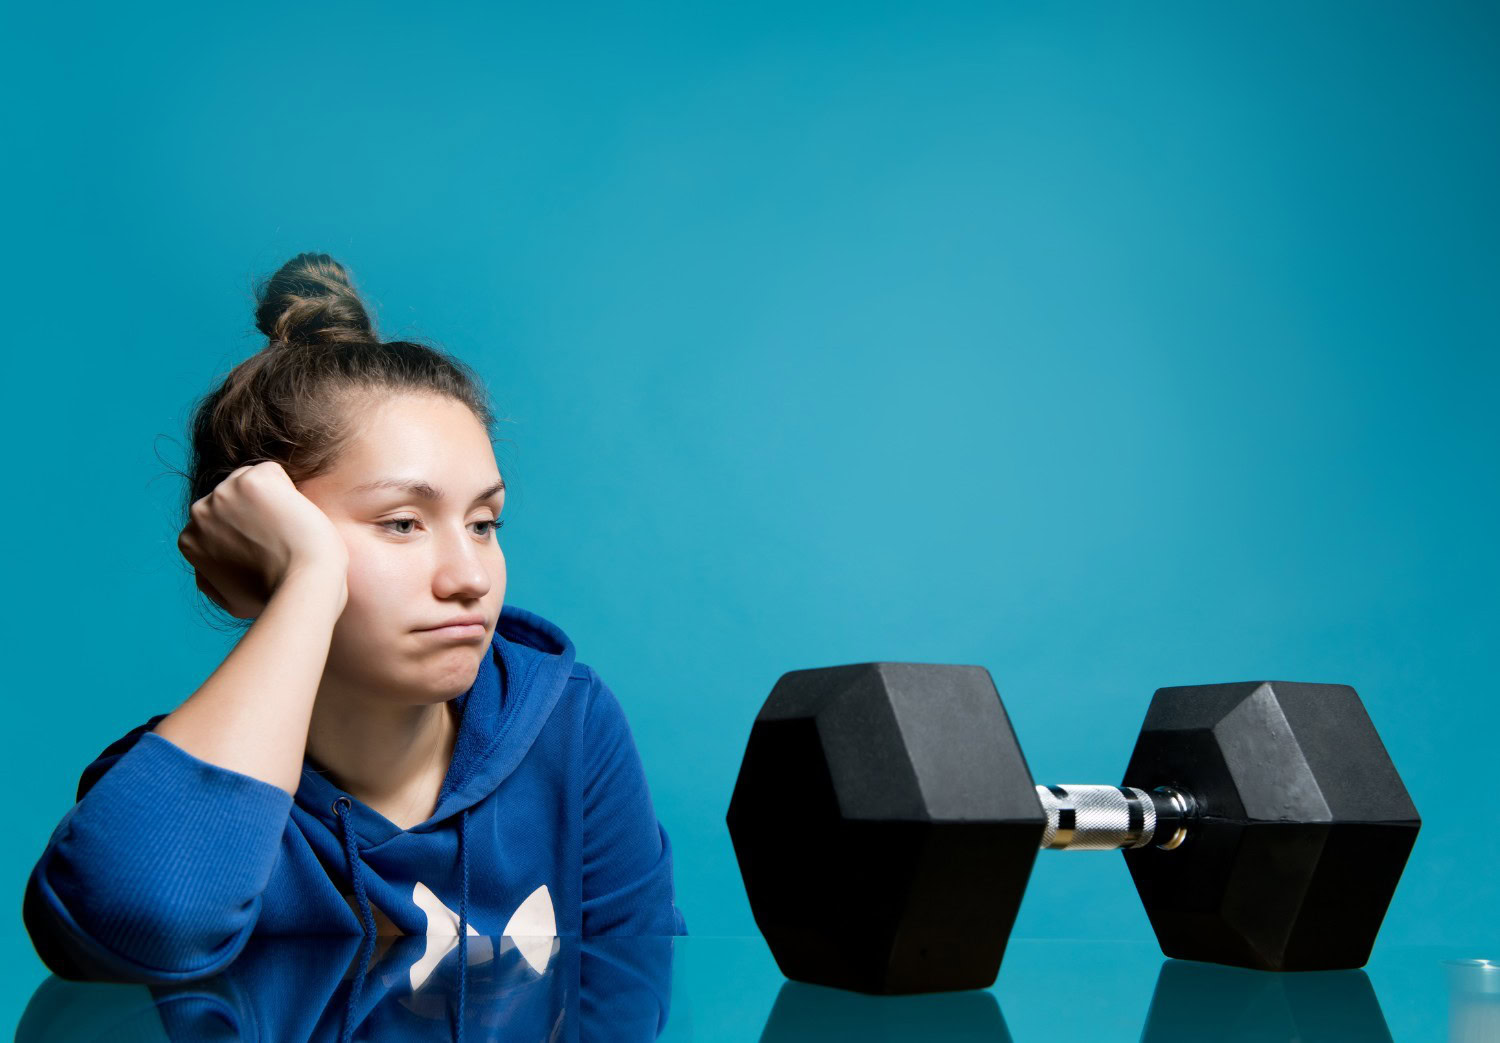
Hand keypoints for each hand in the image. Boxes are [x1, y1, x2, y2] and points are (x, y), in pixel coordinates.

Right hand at [177, 461, 349, 618]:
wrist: (303, 586)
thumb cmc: (275, 597)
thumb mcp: (230, 598)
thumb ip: (211, 577)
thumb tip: (203, 566)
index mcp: (190, 539)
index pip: (220, 517)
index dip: (248, 531)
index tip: (264, 550)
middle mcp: (199, 513)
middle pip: (231, 494)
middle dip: (256, 511)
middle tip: (279, 540)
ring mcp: (224, 493)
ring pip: (250, 479)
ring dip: (272, 498)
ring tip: (287, 530)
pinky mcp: (252, 481)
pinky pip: (272, 472)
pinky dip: (288, 490)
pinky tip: (293, 517)